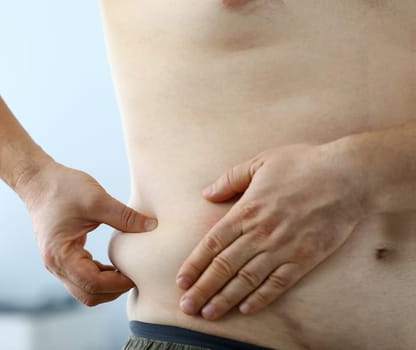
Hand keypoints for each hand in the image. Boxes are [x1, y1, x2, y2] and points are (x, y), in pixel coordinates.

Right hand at [19, 161, 157, 305]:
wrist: (38, 180)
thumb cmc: (63, 188)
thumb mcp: (96, 200)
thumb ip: (124, 216)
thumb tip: (151, 227)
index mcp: (61, 255)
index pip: (93, 284)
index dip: (118, 284)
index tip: (137, 274)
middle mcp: (55, 265)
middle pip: (88, 295)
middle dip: (113, 291)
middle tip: (135, 276)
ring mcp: (56, 264)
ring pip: (84, 290)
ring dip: (107, 286)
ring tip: (127, 271)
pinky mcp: (60, 259)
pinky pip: (81, 279)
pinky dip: (99, 277)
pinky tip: (114, 265)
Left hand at [176, 143, 366, 319]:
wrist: (348, 176)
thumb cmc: (304, 164)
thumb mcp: (260, 162)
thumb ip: (231, 179)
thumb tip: (207, 193)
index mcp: (246, 211)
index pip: (212, 244)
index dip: (194, 265)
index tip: (181, 281)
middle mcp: (260, 233)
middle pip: (224, 266)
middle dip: (203, 288)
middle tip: (187, 306)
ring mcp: (283, 248)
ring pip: (247, 279)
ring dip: (225, 298)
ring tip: (209, 313)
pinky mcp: (305, 258)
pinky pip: (279, 283)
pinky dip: (261, 297)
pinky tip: (246, 308)